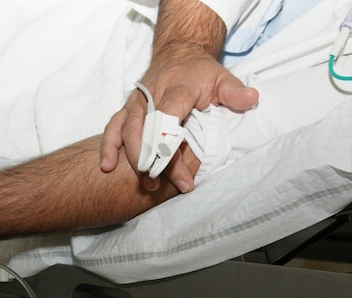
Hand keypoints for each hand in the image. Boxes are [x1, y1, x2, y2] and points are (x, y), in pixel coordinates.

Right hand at [101, 51, 258, 191]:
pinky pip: (112, 127)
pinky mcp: (127, 109)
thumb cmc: (200, 72)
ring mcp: (136, 103)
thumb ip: (234, 92)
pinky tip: (106, 166)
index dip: (170, 149)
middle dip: (150, 160)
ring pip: (126, 131)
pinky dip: (108, 146)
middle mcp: (150, 96)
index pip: (168, 122)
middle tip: (160, 185)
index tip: (180, 175)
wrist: (178, 52)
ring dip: (130, 158)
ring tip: (143, 183)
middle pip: (144, 131)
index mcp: (176, 90)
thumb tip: (251, 99)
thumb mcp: (222, 78)